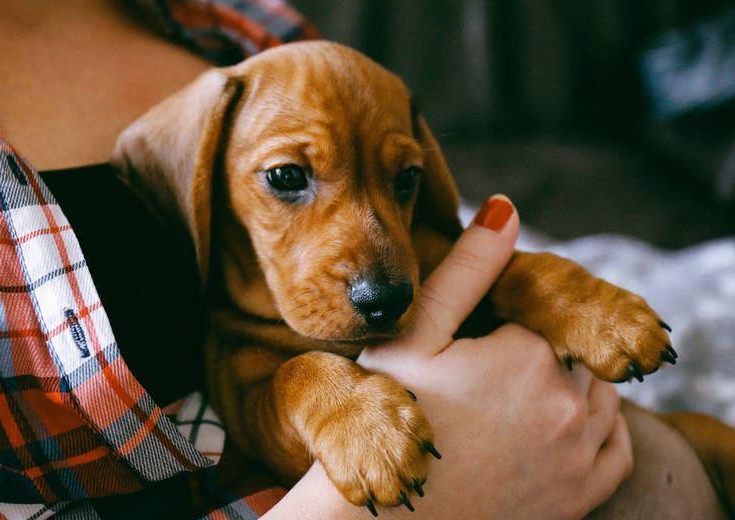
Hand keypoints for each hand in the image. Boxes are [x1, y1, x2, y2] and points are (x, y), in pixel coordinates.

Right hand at [264, 195, 631, 518]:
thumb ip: (467, 269)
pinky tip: (569, 422)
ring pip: (602, 393)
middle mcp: (569, 406)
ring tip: (519, 392)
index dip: (511, 322)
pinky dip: (603, 428)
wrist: (385, 518)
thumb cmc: (389, 416)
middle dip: (541, 350)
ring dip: (574, 382)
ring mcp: (579, 456)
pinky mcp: (579, 496)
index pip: (546, 314)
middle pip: (576, 352)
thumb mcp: (415, 334)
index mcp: (530, 358)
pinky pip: (617, 447)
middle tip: (489, 370)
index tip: (477, 343)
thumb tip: (507, 208)